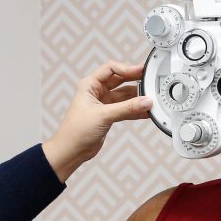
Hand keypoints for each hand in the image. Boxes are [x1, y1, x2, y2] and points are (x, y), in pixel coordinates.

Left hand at [43, 60, 150, 181]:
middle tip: (149, 81)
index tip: (141, 71)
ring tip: (150, 100)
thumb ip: (127, 108)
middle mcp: (96, 92)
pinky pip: (125, 109)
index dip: (127, 68)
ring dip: (136, 98)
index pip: (111, 69)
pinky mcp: (108, 116)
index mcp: (89, 85)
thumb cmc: (75, 131)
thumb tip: (145, 101)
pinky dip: (135, 110)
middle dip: (134, 81)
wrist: (71, 151)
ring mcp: (103, 104)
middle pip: (120, 80)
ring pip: (124, 96)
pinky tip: (145, 112)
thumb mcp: (103, 116)